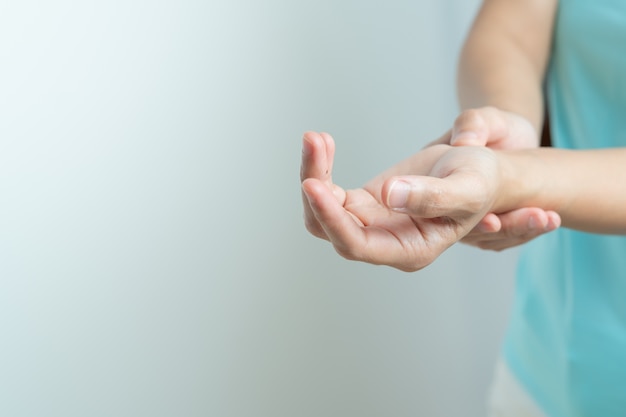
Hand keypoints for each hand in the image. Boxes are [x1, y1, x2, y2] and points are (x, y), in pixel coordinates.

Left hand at [301, 131, 502, 270]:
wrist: (477, 170)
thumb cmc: (479, 183)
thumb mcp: (465, 187)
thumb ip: (432, 196)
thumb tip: (390, 196)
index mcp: (409, 250)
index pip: (357, 245)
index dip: (332, 219)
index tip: (313, 184)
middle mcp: (383, 243)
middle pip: (329, 228)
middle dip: (315, 186)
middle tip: (313, 142)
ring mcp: (369, 224)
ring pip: (322, 209)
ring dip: (313, 173)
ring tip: (315, 138)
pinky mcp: (361, 204)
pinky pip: (329, 191)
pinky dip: (322, 166)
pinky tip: (324, 141)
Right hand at [431, 107, 560, 249]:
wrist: (512, 141)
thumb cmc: (495, 127)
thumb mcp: (484, 118)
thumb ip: (473, 123)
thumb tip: (464, 141)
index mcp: (434, 179)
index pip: (442, 208)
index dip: (468, 219)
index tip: (492, 222)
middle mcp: (446, 207)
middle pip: (469, 231)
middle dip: (504, 228)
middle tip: (534, 218)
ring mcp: (467, 221)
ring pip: (490, 238)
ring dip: (521, 231)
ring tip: (549, 219)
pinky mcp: (490, 227)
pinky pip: (506, 237)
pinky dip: (529, 230)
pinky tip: (551, 220)